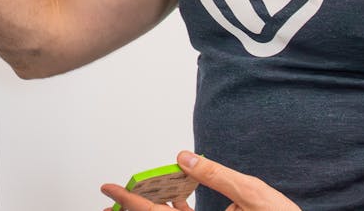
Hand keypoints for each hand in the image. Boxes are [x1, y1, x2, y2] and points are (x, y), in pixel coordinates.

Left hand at [101, 151, 299, 210]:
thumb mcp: (255, 195)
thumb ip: (219, 176)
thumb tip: (185, 158)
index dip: (129, 200)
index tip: (108, 189)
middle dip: (134, 206)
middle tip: (112, 194)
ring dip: (155, 205)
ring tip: (134, 191)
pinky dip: (177, 208)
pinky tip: (174, 194)